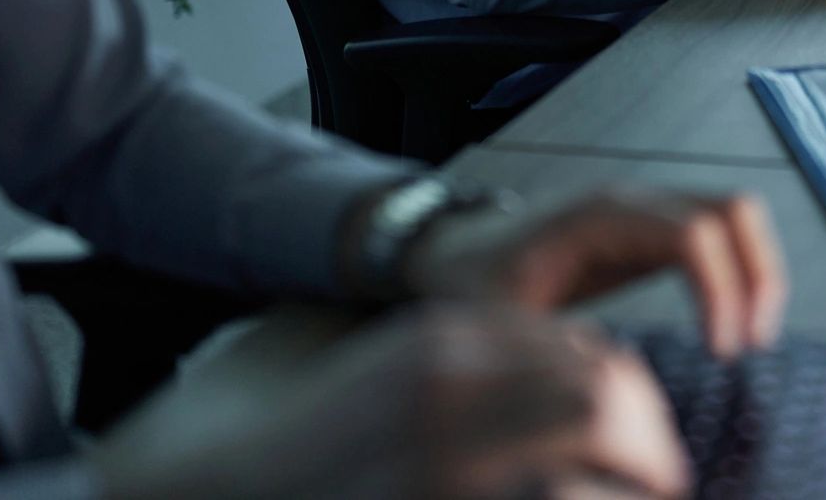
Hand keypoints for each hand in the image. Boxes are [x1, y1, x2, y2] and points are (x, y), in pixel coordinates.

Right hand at [95, 306, 689, 499]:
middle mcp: (449, 386)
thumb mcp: (330, 364)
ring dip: (633, 478)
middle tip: (657, 479)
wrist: (168, 498)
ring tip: (643, 498)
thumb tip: (496, 370)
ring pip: (598, 446)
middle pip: (606, 389)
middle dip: (647, 438)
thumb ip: (410, 355)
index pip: (579, 348)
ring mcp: (446, 458)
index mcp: (431, 341)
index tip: (631, 435)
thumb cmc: (240, 450)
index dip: (620, 396)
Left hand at [402, 189, 787, 359]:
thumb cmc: (474, 287)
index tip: (724, 349)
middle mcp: (634, 203)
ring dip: (759, 272)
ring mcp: (649, 210)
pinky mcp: (655, 230)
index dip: (721, 289)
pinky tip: (732, 322)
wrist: (458, 254)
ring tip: (750, 336)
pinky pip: (722, 234)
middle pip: (733, 210)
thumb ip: (549, 352)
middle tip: (755, 343)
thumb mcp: (502, 326)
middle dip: (759, 275)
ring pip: (737, 216)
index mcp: (599, 219)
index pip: (692, 234)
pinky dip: (742, 272)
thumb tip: (611, 389)